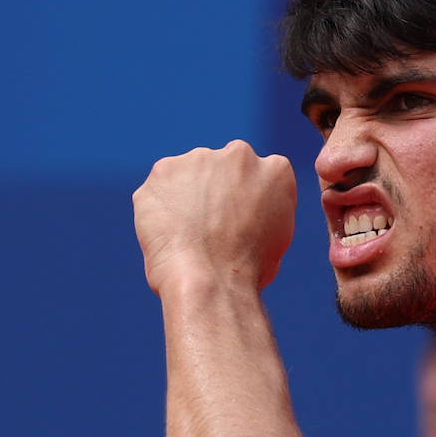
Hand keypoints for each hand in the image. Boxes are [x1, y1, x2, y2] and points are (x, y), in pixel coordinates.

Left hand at [133, 141, 296, 294]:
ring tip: (187, 236)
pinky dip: (159, 209)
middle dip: (215, 192)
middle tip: (209, 228)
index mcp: (276, 171)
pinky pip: (159, 189)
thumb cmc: (246, 271)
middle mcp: (240, 155)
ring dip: (186, 197)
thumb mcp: (275, 237)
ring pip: (189, 175)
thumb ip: (260, 211)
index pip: (261, 177)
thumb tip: (241, 213)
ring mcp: (199, 159)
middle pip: (223, 168)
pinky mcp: (163, 170)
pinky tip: (167, 235)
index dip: (247, 202)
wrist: (210, 281)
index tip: (239, 224)